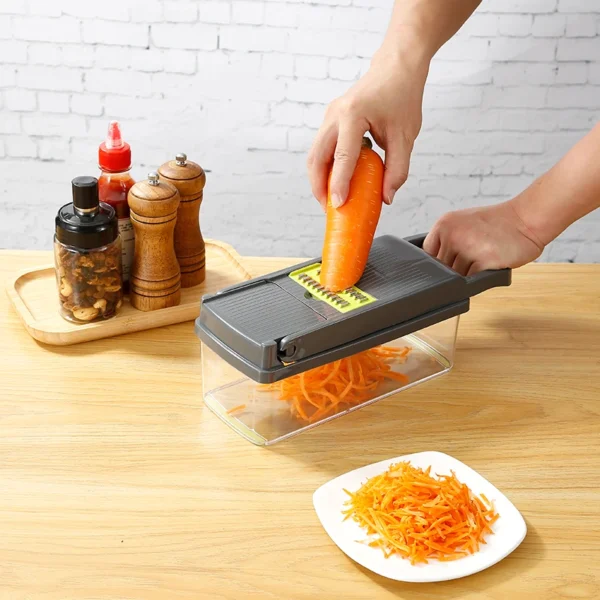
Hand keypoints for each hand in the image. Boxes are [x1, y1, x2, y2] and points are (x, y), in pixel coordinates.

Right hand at [307, 49, 428, 210]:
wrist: (397, 66)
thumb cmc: (402, 96)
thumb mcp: (406, 136)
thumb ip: (397, 169)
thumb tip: (386, 197)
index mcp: (353, 115)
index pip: (342, 158)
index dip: (338, 184)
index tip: (338, 205)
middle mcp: (335, 114)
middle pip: (316, 158)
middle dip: (319, 186)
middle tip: (329, 208)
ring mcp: (329, 116)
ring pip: (315, 155)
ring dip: (319, 179)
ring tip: (330, 199)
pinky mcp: (330, 120)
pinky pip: (322, 149)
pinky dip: (325, 168)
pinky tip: (335, 181)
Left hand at [423, 201, 544, 275]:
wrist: (527, 219)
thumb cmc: (497, 223)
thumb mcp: (463, 223)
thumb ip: (446, 240)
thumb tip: (432, 266)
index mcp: (444, 224)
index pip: (427, 254)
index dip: (439, 261)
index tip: (450, 260)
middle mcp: (453, 235)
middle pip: (441, 268)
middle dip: (455, 268)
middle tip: (474, 256)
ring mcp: (468, 248)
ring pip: (456, 276)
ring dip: (469, 274)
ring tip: (483, 257)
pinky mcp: (484, 261)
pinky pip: (472, 281)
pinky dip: (480, 277)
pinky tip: (490, 264)